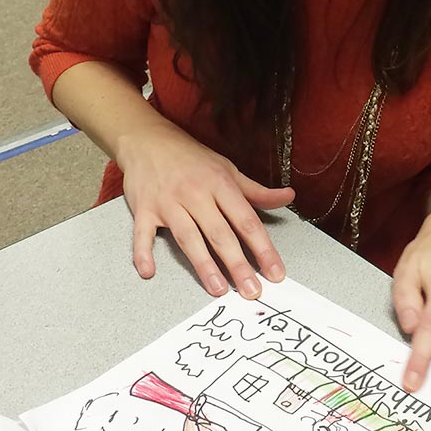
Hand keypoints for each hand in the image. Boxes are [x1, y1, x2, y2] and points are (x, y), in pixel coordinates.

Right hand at [117, 122, 294, 298]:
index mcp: (221, 185)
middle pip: (220, 233)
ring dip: (203, 264)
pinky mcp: (143, 209)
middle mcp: (196, 194)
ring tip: (219, 289)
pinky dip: (143, 252)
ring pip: (188, 237)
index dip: (263, 248)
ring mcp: (168, 202)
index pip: (247, 221)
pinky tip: (148, 272)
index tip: (275, 272)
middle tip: (252, 291)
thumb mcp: (228, 170)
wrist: (148, 140)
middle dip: (238, 264)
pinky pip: (142, 234)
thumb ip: (257, 191)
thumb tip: (288, 197)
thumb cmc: (192, 158)